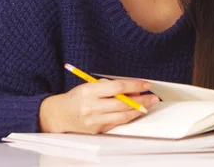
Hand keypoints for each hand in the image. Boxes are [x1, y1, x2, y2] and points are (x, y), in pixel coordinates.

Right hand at [39, 79, 158, 133]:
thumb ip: (110, 86)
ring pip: (122, 116)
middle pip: (122, 104)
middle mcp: (92, 107)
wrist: (60, 115)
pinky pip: (117, 123)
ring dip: (138, 110)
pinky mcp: (97, 130)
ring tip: (149, 104)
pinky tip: (136, 112)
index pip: (117, 88)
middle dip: (141, 100)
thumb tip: (132, 89)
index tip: (146, 84)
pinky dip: (129, 117)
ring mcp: (94, 120)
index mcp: (89, 92)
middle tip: (153, 97)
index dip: (134, 85)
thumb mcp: (90, 85)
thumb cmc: (77, 97)